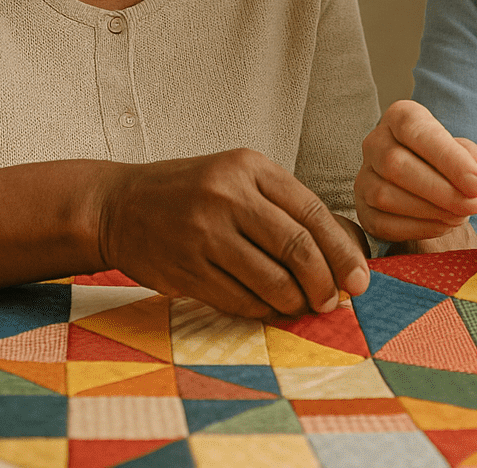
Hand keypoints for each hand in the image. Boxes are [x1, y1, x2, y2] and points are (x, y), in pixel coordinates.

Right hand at [99, 148, 369, 318]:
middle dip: (325, 281)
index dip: (342, 251)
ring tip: (302, 306)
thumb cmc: (190, 192)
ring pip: (270, 279)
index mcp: (249, 167)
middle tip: (333, 301)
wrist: (118, 205)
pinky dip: (262, 309)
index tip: (359, 278)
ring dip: (295, 301)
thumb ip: (282, 207)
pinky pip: (239, 298)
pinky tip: (269, 308)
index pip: (312, 211)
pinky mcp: (185, 267)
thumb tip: (339, 252)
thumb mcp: (236, 178)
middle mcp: (227, 195)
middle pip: (296, 247)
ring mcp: (203, 231)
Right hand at [355, 99, 476, 242]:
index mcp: (399, 118)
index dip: (449, 159)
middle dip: (441, 190)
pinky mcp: (362, 209)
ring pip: (386, 196)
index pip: (417, 131)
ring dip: (430, 211)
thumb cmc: (441, 159)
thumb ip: (473, 161)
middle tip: (474, 205)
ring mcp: (363, 177)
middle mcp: (374, 143)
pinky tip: (442, 225)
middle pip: (396, 165)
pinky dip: (417, 228)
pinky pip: (382, 223)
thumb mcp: (461, 149)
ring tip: (461, 216)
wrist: (418, 177)